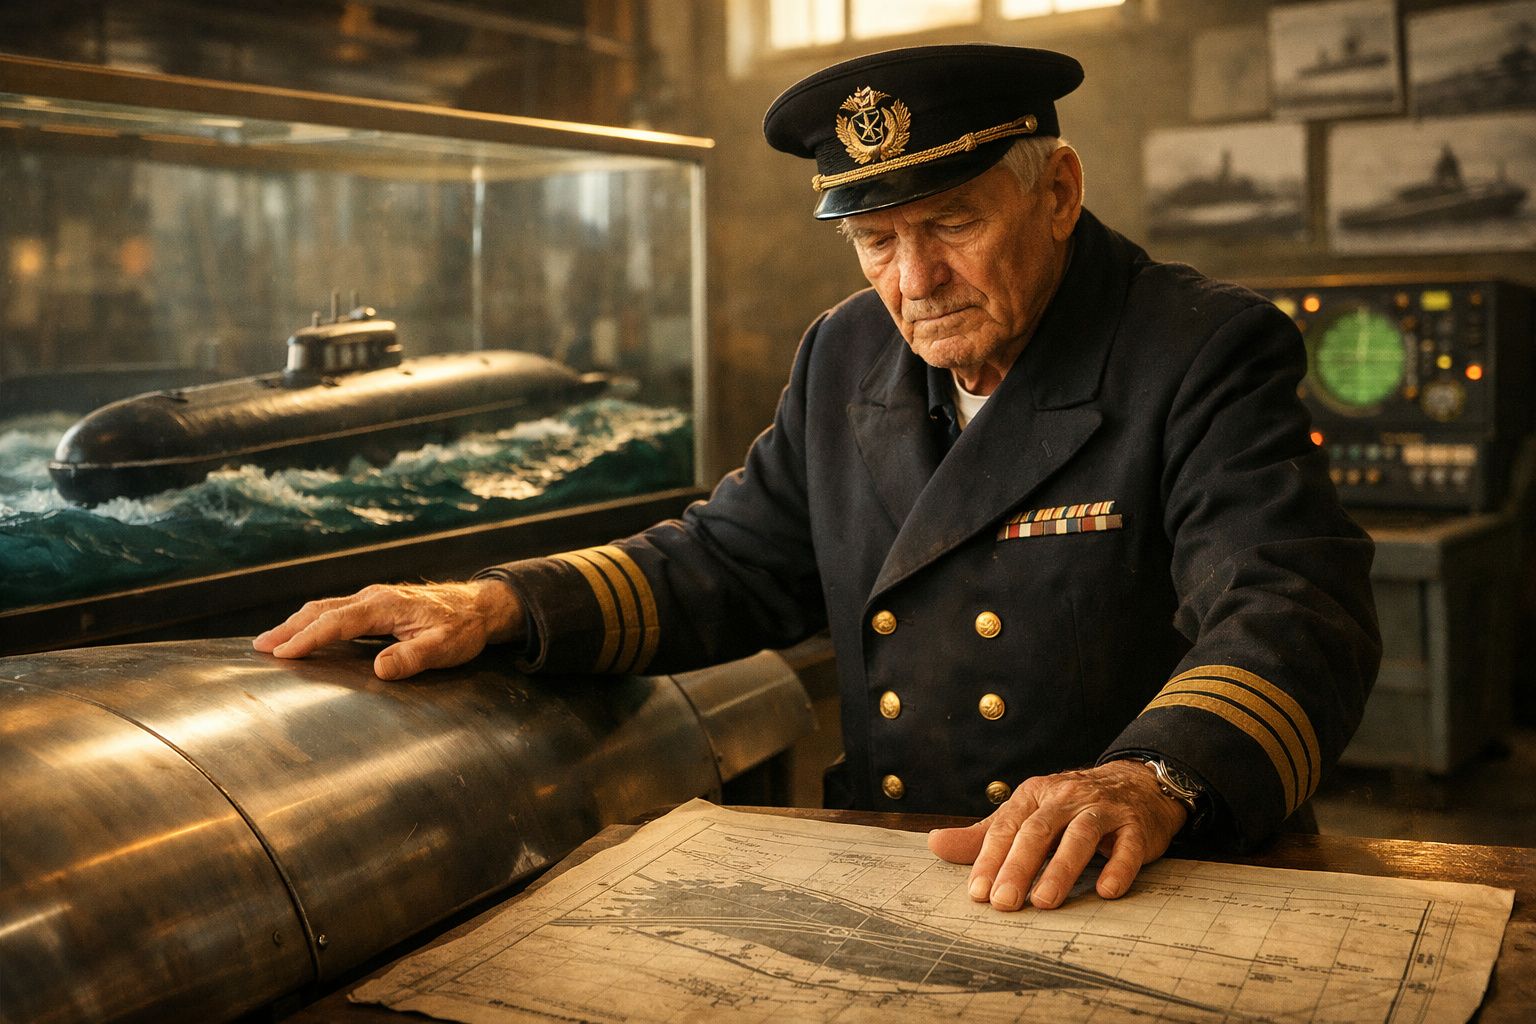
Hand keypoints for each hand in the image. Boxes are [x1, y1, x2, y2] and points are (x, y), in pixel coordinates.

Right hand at [252, 579, 524, 679]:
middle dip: (289, 627)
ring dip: (298, 623)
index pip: (336, 622)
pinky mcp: (377, 604)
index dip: (308, 638)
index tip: (282, 654)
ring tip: (272, 641)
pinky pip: (337, 610)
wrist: (481, 606)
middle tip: (259, 647)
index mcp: (385, 606)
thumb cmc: (464, 628)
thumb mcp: (445, 647)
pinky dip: (314, 620)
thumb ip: (412, 658)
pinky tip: (305, 633)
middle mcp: (374, 597)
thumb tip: (379, 670)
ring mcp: (374, 598)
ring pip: (326, 607)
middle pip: (322, 610)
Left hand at [926, 760, 1186, 910]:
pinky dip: (1117, 867)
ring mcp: (1102, 810)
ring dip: (1060, 869)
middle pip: (1038, 831)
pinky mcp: (1135, 826)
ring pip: (1079, 837)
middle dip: (1018, 867)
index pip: (1006, 827)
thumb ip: (984, 834)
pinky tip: (1106, 891)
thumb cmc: (1070, 808)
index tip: (977, 893)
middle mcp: (1066, 798)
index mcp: (1035, 794)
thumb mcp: (1027, 815)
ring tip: (1043, 902)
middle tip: (1002, 902)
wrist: (1135, 785)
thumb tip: (934, 844)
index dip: (990, 859)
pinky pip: (1127, 847)